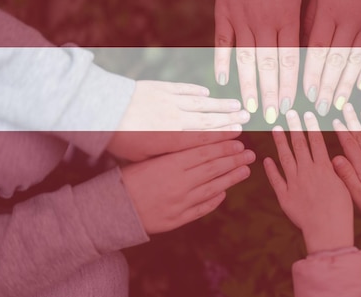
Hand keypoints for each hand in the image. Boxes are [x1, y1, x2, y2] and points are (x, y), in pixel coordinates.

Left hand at [107, 81, 249, 160]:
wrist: (102, 111)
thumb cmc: (119, 140)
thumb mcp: (143, 156)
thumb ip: (166, 155)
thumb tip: (182, 160)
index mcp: (173, 138)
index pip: (205, 136)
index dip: (224, 134)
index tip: (240, 133)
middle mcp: (176, 118)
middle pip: (209, 118)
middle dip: (230, 118)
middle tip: (248, 117)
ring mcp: (169, 100)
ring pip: (201, 103)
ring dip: (220, 104)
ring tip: (236, 104)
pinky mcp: (160, 87)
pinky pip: (184, 89)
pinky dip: (197, 91)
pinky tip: (207, 93)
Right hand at [121, 140, 254, 233]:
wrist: (111, 210)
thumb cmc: (127, 178)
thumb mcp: (149, 158)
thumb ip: (174, 154)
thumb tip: (199, 146)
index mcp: (170, 164)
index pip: (205, 152)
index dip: (224, 147)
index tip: (238, 142)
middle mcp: (179, 183)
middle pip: (213, 168)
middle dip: (234, 160)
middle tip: (249, 154)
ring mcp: (180, 202)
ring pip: (213, 188)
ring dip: (231, 178)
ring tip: (245, 170)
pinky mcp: (178, 219)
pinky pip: (202, 208)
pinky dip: (215, 200)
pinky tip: (225, 192)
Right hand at [215, 0, 301, 123]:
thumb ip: (296, 24)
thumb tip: (299, 56)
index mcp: (288, 16)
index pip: (291, 59)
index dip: (291, 85)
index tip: (292, 106)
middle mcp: (265, 20)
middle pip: (269, 65)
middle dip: (271, 94)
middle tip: (272, 118)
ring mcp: (242, 16)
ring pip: (246, 58)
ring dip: (248, 86)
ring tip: (249, 108)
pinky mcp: (223, 10)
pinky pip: (223, 41)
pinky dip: (222, 61)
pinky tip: (222, 81)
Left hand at [264, 110, 353, 253]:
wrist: (328, 230)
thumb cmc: (342, 210)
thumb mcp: (346, 186)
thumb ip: (338, 170)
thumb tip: (334, 157)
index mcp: (323, 168)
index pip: (316, 142)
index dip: (311, 127)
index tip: (306, 115)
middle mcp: (307, 172)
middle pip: (300, 145)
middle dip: (295, 128)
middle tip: (289, 114)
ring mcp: (294, 183)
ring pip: (285, 158)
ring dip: (281, 143)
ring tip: (276, 130)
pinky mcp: (285, 197)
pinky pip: (276, 180)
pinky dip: (271, 169)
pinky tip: (266, 160)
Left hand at [302, 0, 360, 116]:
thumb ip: (311, 20)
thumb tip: (301, 50)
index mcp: (329, 9)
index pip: (317, 50)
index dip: (311, 75)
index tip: (304, 96)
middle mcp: (351, 18)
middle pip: (336, 60)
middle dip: (327, 88)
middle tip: (319, 111)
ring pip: (356, 61)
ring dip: (347, 87)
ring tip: (339, 107)